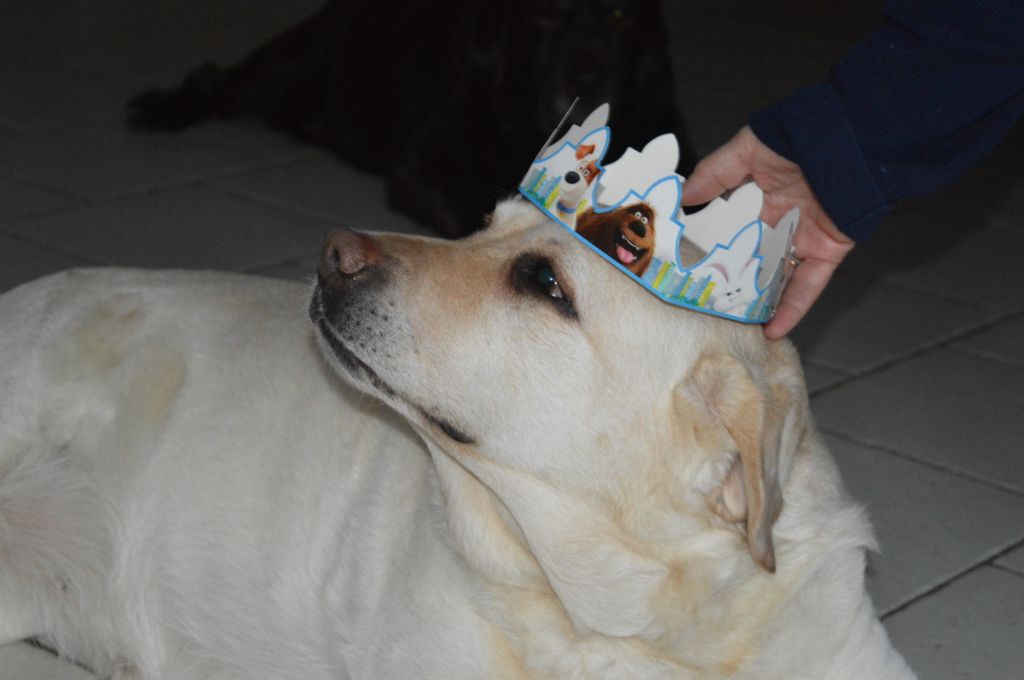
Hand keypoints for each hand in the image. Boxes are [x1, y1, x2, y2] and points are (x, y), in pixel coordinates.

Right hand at [682, 126, 854, 339]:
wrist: (850, 141)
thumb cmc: (798, 138)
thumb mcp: (747, 150)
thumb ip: (715, 174)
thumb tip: (683, 195)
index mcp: (761, 198)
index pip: (732, 229)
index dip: (712, 247)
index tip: (689, 266)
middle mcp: (782, 221)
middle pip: (752, 258)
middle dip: (732, 280)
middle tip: (706, 302)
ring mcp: (804, 239)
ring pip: (778, 278)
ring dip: (759, 301)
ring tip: (734, 324)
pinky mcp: (827, 252)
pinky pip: (808, 285)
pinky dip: (792, 308)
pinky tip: (772, 329)